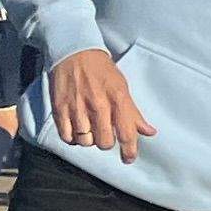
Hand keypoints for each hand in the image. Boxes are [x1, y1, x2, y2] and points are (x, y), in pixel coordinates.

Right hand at [46, 46, 151, 161]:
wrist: (74, 52)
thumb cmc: (102, 70)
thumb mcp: (122, 87)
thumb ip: (134, 112)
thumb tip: (150, 132)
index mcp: (117, 99)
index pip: (126, 133)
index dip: (129, 150)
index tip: (128, 158)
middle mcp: (98, 105)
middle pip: (104, 142)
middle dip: (106, 143)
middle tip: (104, 134)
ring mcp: (77, 108)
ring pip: (85, 141)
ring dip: (88, 139)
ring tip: (89, 128)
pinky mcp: (60, 109)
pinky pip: (66, 136)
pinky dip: (72, 138)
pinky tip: (76, 130)